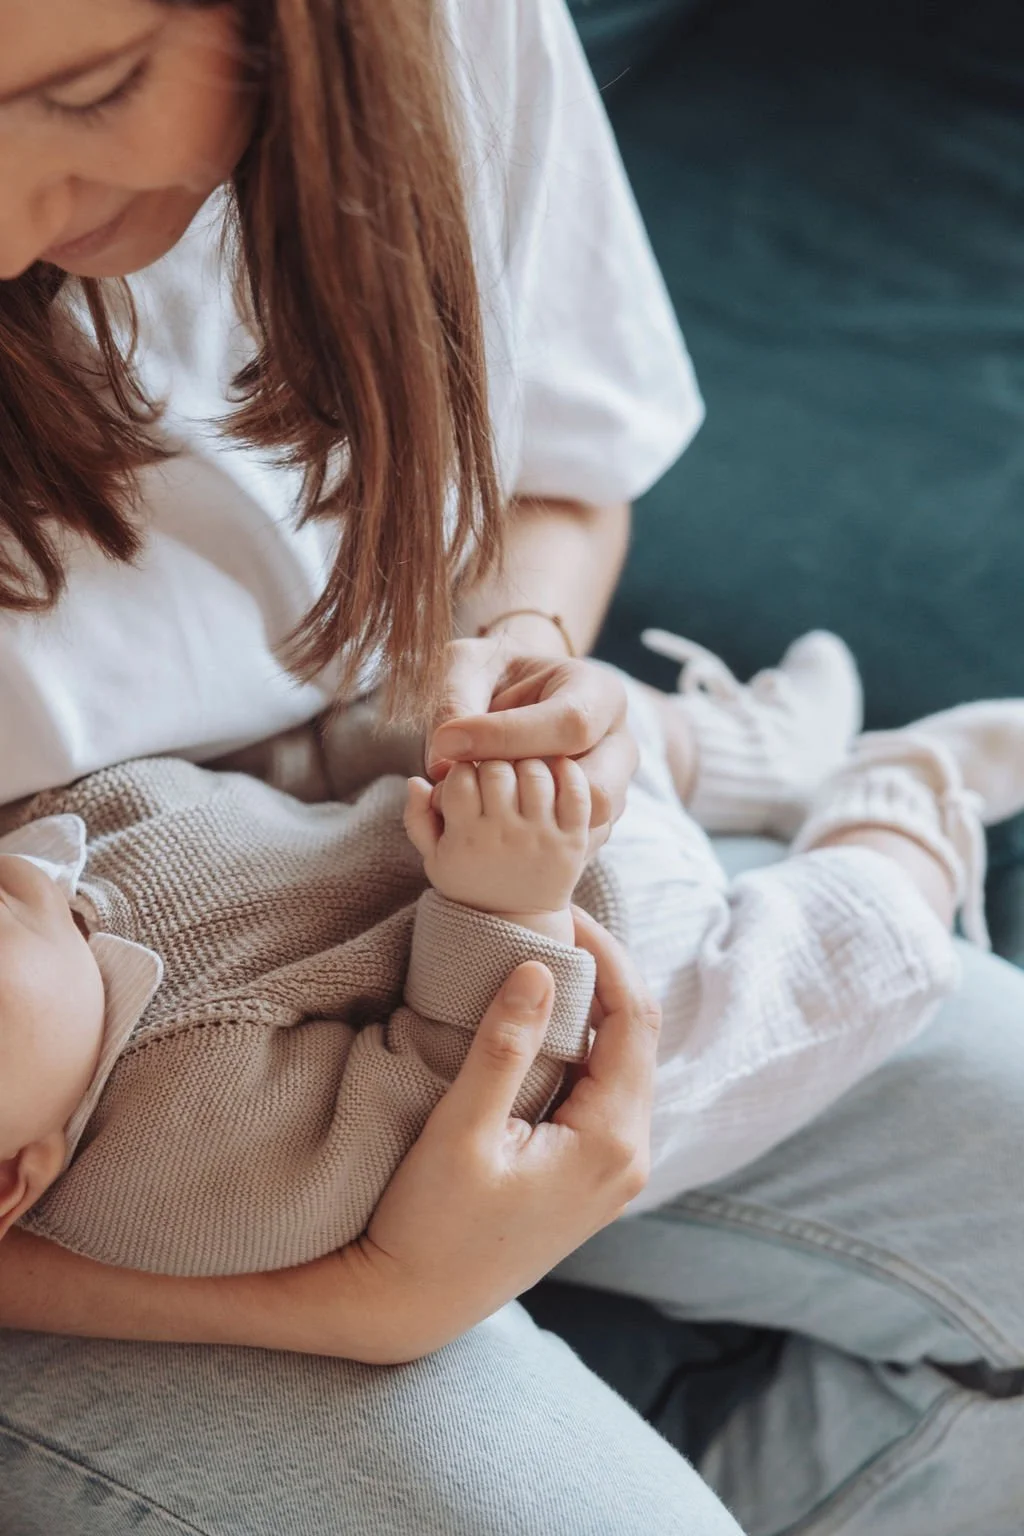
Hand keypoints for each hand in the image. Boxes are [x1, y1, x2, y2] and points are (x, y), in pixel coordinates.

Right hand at [347, 908, 659, 1361]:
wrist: (411, 1306)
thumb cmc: (427, 1225)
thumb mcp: (462, 1132)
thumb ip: (504, 1048)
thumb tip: (539, 968)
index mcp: (611, 1141)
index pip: (633, 1019)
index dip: (605, 955)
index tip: (560, 911)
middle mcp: (630, 1157)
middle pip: (635, 1036)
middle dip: (601, 973)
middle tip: (549, 922)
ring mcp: (615, 1171)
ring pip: (620, 1062)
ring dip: (591, 1008)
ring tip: (543, 957)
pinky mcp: (591, 1176)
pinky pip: (602, 1090)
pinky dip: (580, 1046)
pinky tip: (542, 1020)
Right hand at [405, 758, 590, 920]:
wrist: (517, 923)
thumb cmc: (471, 883)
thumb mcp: (435, 859)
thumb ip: (418, 818)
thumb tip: (416, 780)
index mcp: (466, 838)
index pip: (461, 777)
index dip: (463, 769)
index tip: (468, 778)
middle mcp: (504, 836)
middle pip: (497, 769)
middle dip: (492, 763)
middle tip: (495, 774)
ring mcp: (541, 838)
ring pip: (535, 772)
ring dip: (527, 764)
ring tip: (521, 774)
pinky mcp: (572, 841)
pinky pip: (577, 792)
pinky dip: (568, 772)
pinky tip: (556, 769)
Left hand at [426, 637, 637, 854]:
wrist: (507, 698)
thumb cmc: (489, 676)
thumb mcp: (465, 668)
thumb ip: (455, 701)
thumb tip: (443, 762)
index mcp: (598, 692)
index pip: (571, 723)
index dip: (507, 738)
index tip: (448, 741)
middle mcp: (618, 744)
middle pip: (595, 788)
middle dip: (526, 792)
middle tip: (470, 778)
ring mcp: (611, 790)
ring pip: (585, 826)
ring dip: (526, 822)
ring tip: (473, 798)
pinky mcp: (590, 822)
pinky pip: (568, 847)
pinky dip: (525, 839)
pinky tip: (484, 818)